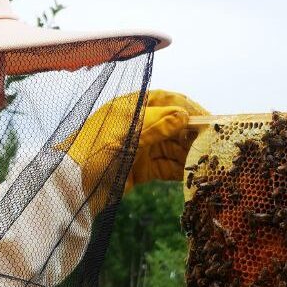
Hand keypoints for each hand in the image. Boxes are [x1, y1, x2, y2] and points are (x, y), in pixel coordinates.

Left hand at [65, 89, 207, 196]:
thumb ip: (158, 124)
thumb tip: (185, 116)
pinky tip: (193, 175)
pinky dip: (179, 171)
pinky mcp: (139, 169)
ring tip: (208, 161)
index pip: (168, 100)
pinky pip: (165, 167)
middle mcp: (137, 124)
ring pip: (171, 148)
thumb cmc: (95, 150)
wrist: (72, 186)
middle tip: (214, 144)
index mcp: (132, 106)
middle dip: (192, 134)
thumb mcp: (128, 133)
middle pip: (173, 126)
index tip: (210, 120)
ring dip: (188, 154)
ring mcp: (139, 147)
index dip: (190, 109)